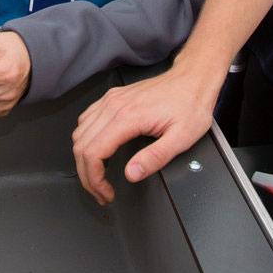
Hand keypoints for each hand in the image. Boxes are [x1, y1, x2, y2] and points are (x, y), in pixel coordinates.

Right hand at [71, 62, 218, 204]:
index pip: (93, 153)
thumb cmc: (190, 104)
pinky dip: (85, 140)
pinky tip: (96, 151)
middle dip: (87, 175)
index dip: (95, 179)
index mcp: (128, 117)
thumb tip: (131, 174)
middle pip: (81, 146)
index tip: (106, 192)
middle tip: (101, 192)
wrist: (193, 79)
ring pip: (80, 133)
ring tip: (97, 177)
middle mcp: (114, 106)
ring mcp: (111, 100)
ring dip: (83, 159)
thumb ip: (155, 158)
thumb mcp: (182, 138)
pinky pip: (86, 120)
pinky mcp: (112, 97)